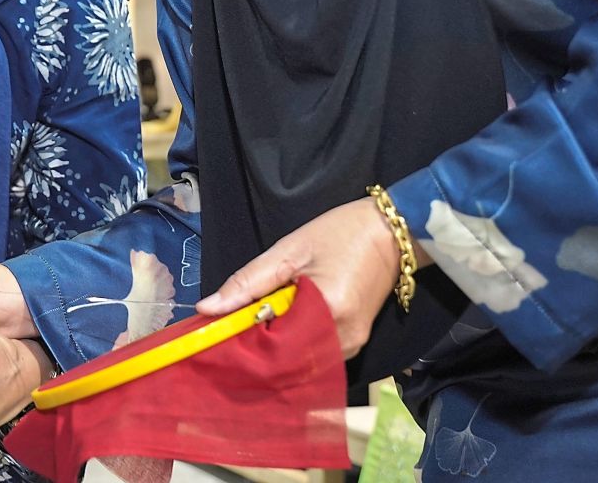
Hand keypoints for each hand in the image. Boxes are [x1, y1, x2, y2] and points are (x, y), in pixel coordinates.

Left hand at [195, 197, 419, 357]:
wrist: (391, 232)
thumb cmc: (340, 233)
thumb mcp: (289, 251)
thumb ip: (248, 282)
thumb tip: (206, 309)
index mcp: (327, 313)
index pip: (274, 349)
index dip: (241, 346)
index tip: (214, 339)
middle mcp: (343, 340)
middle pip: (287, 364)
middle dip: (255, 353)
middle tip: (227, 336)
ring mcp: (353, 345)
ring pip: (301, 365)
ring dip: (273, 352)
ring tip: (248, 332)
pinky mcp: (356, 342)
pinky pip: (316, 357)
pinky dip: (293, 349)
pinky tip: (276, 331)